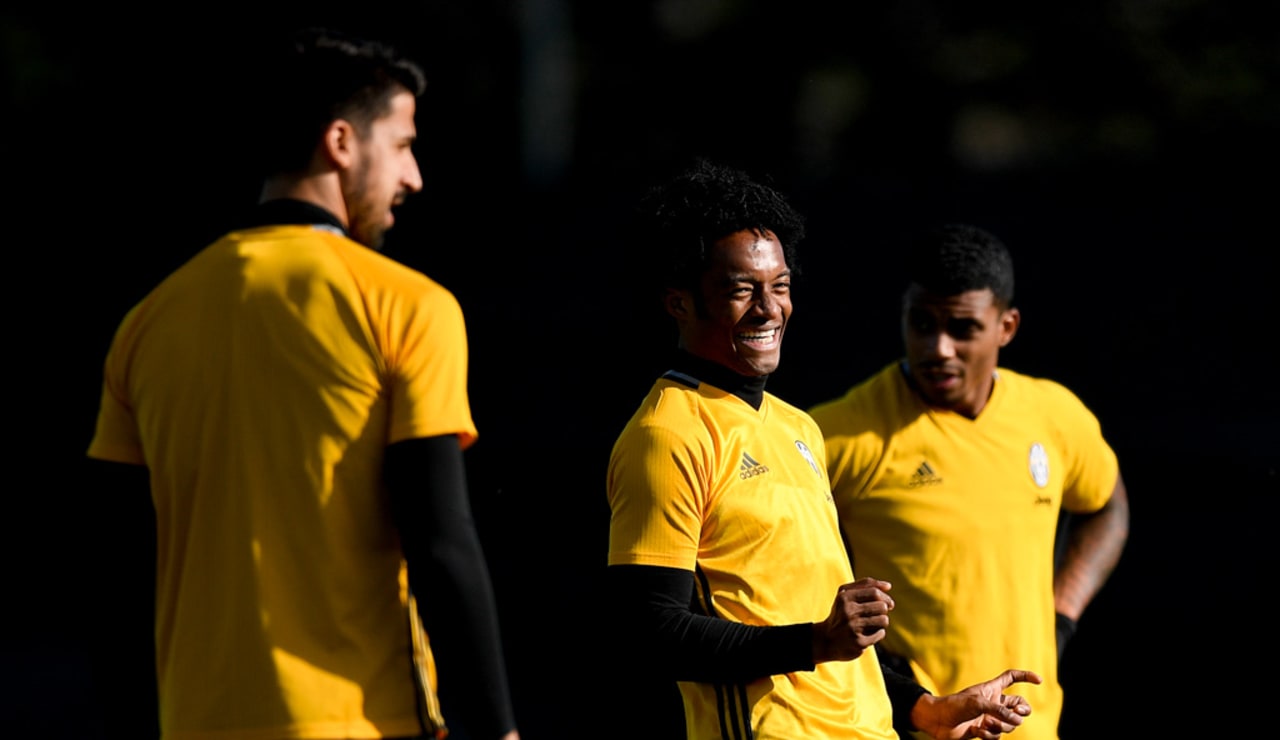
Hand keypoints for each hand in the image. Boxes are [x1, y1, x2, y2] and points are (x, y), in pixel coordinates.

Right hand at [811, 577, 893, 662]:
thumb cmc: (840, 613)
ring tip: (872, 624)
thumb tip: (888, 586)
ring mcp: (853, 628)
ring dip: (881, 622)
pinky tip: (868, 634)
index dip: (885, 597)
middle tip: (876, 615)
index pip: (874, 592)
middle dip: (883, 611)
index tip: (888, 603)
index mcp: (844, 597)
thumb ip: (865, 585)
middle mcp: (847, 612)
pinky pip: (880, 634)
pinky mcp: (859, 642)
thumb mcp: (846, 594)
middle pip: (881, 607)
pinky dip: (878, 633)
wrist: (826, 639)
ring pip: (883, 620)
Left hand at [910, 669, 1042, 739]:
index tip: (1039, 680)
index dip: (1026, 676)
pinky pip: (998, 736)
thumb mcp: (978, 703)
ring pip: (1010, 724)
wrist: (938, 721)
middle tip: (1017, 714)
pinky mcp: (985, 731)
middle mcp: (993, 703)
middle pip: (1019, 706)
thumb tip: (1017, 720)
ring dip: (1001, 725)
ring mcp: (990, 717)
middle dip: (1022, 712)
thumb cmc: (955, 705)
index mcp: (991, 689)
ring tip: (986, 723)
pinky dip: (990, 735)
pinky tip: (977, 731)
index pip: (1012, 678)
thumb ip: (999, 710)